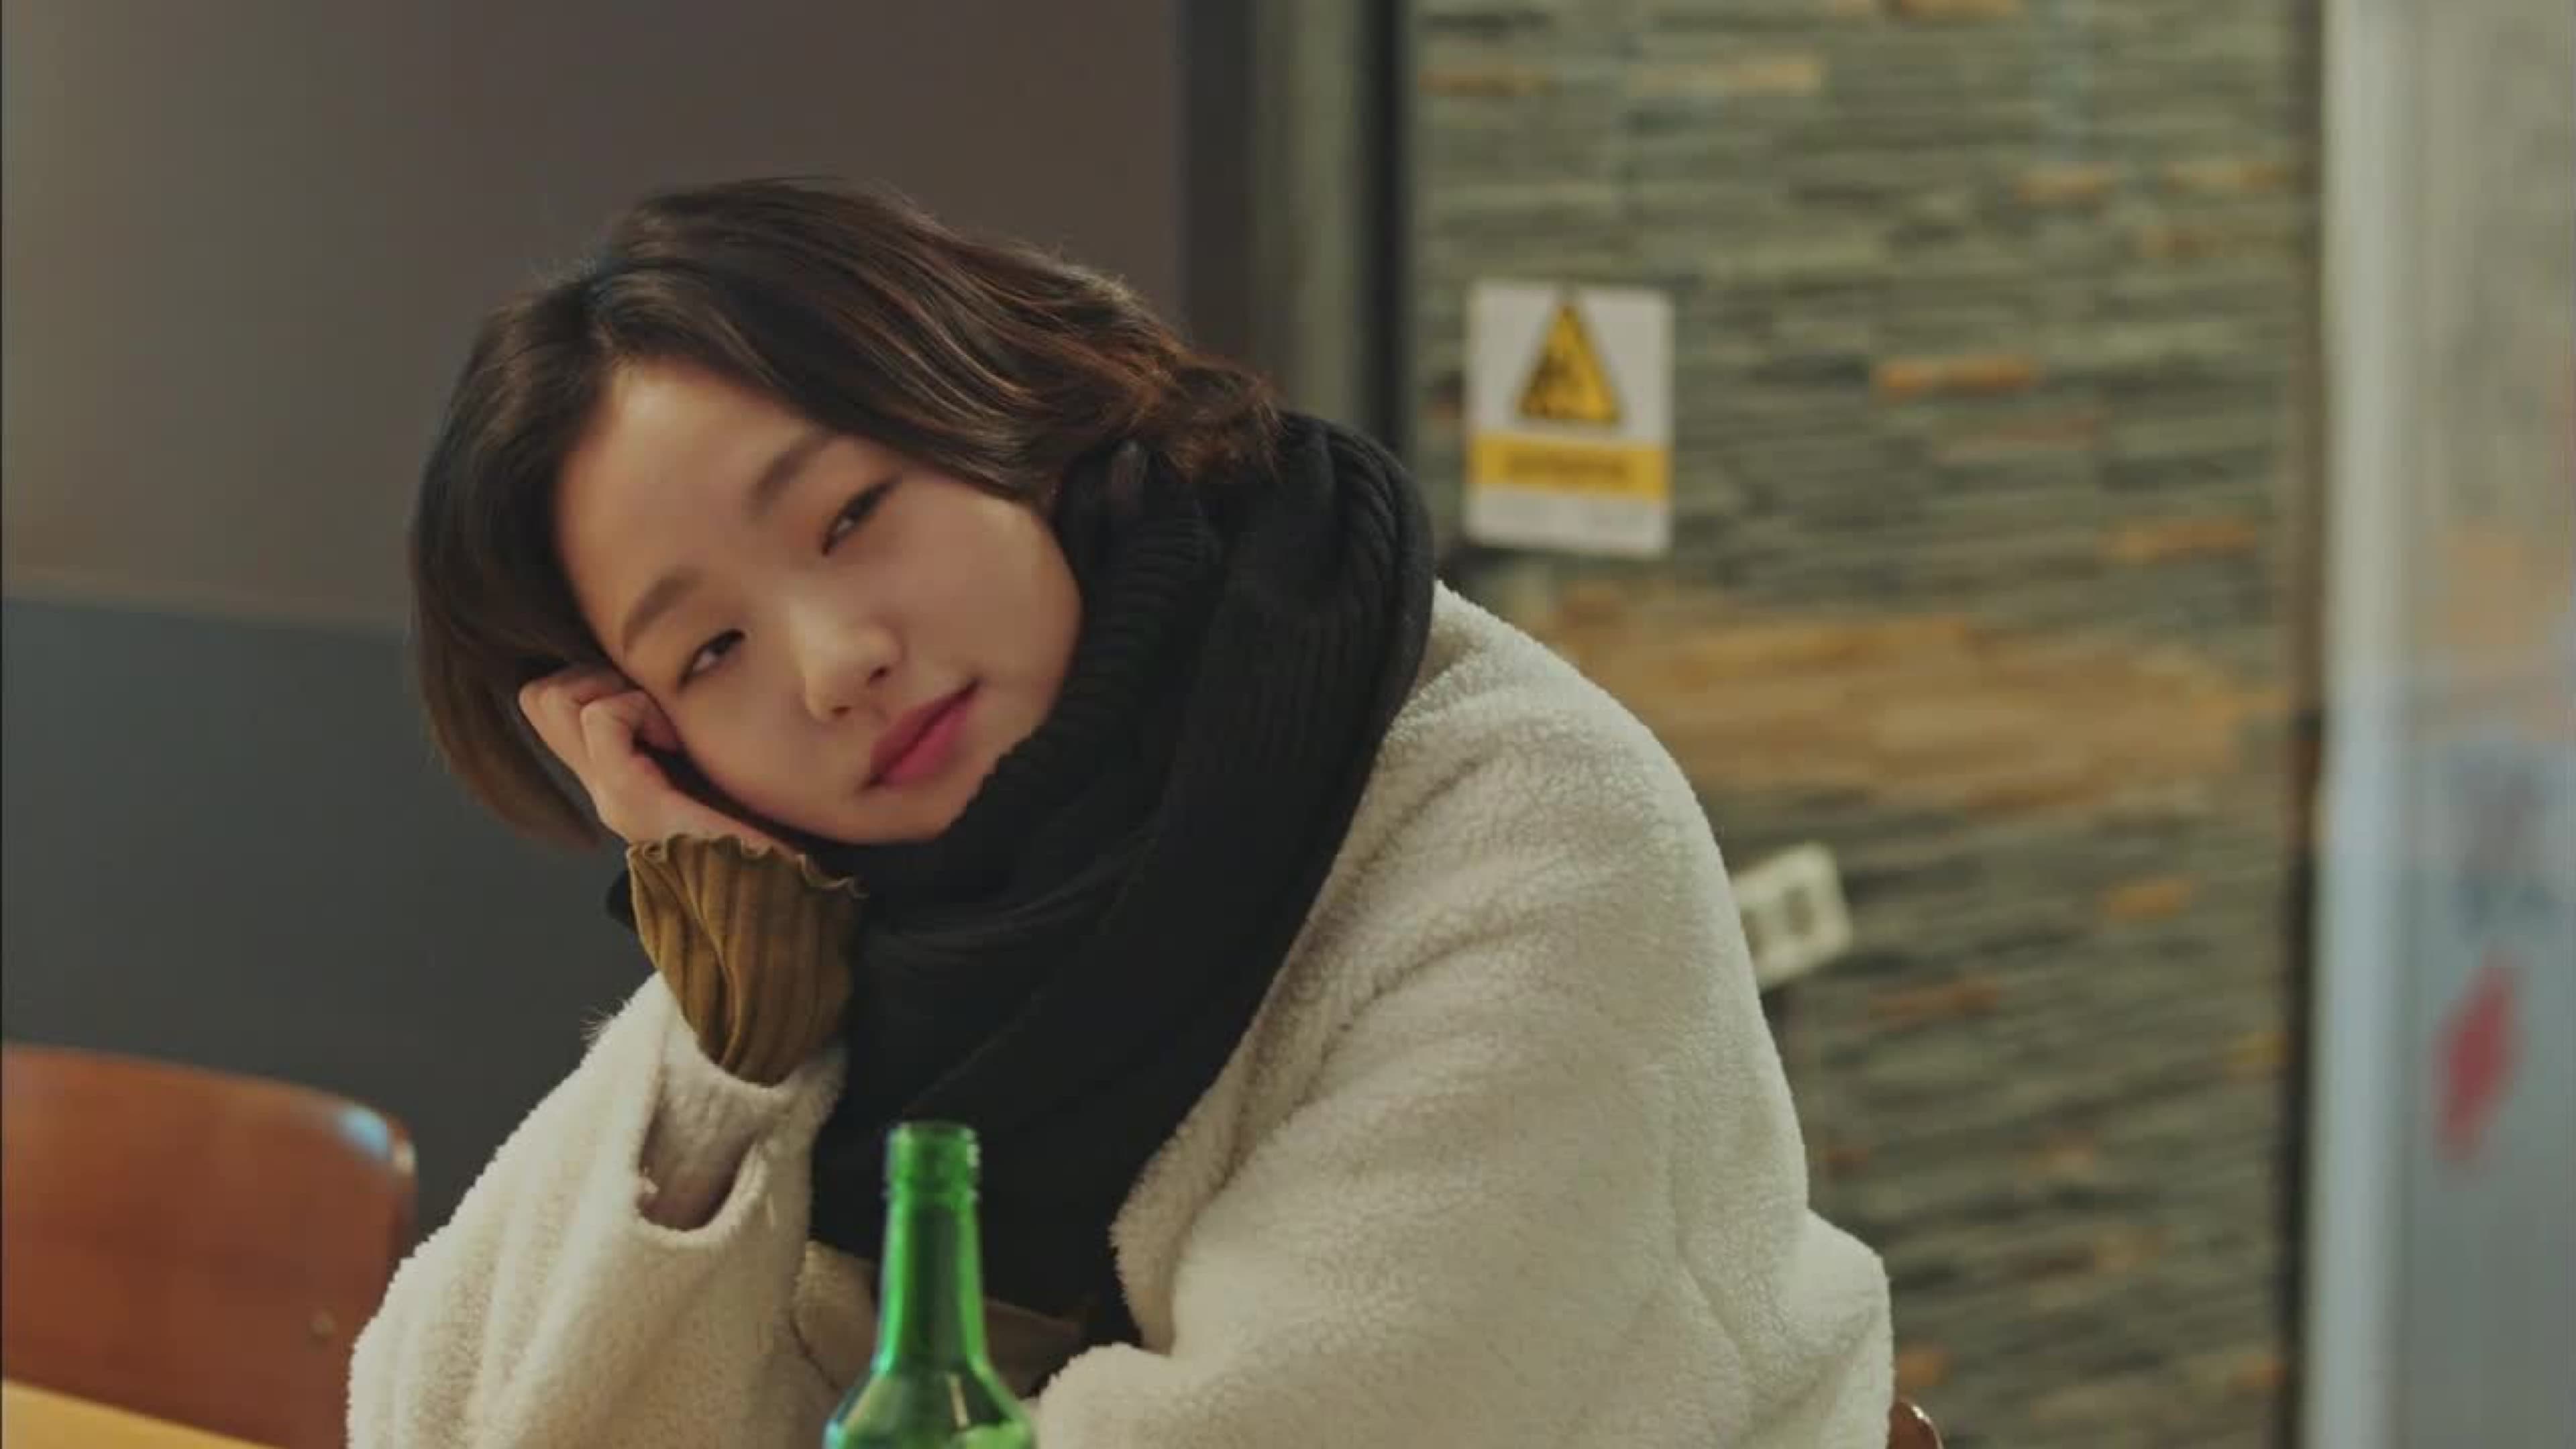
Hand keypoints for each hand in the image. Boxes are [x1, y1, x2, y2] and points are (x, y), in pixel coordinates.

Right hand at [518, 666, 787, 853]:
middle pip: (538, 696)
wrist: (779, 890)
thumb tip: (688, 666)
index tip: (661, 706)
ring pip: (551, 697)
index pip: (551, 701)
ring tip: (664, 727)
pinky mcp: (629, 800)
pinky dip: (638, 710)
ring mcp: (607, 794)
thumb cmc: (764, 829)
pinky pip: (601, 718)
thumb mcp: (718, 762)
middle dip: (592, 676)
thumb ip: (687, 727)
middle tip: (653, 709)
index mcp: (620, 775)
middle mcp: (601, 785)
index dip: (596, 678)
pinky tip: (677, 742)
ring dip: (612, 689)